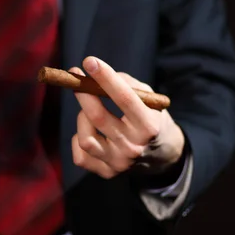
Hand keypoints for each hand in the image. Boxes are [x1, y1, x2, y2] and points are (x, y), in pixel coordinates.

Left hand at [71, 57, 184, 179]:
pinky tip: (90, 132)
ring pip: (85, 137)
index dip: (105, 78)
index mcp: (149, 126)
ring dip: (83, 118)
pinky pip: (80, 154)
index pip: (124, 98)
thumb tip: (93, 76)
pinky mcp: (107, 173)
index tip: (89, 61)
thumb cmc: (150, 117)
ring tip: (90, 111)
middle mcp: (134, 147)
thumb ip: (125, 84)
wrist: (159, 155)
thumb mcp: (149, 99)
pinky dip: (79, 139)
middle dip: (83, 93)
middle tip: (75, 76)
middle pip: (98, 117)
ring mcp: (119, 163)